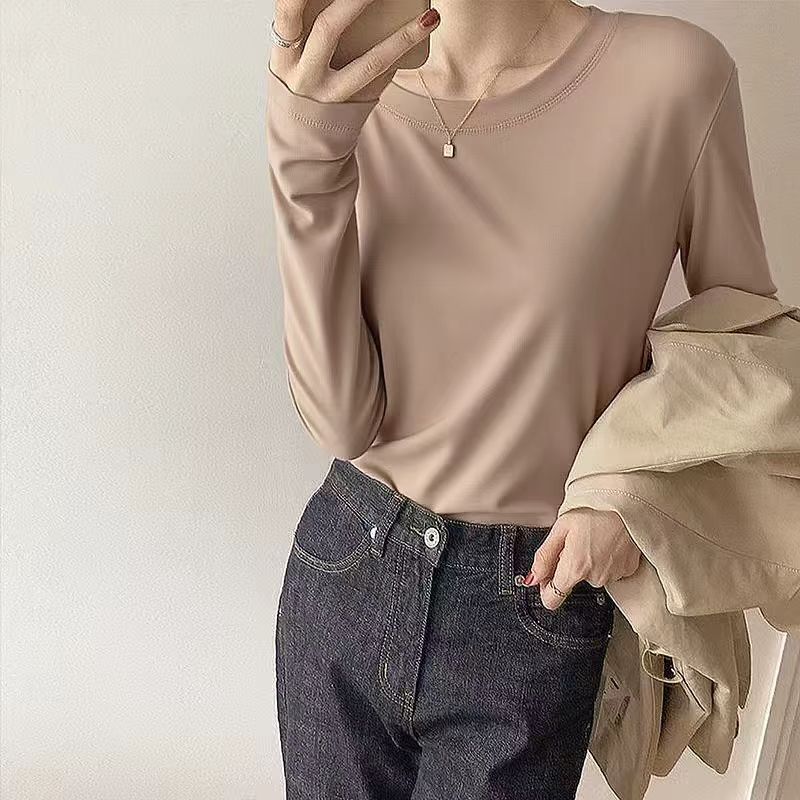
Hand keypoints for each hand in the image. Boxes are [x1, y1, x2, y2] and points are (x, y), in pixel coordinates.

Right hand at [270, 0, 440, 102]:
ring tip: (428, 17)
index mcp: (284, 55)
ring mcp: (331, 95)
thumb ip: (305, 31)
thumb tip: (340, 4)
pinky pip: (381, 79)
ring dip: (401, 37)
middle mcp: (304, 75)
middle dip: (354, 1)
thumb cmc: (302, 87)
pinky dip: (401, 56)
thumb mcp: (292, 60)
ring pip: (369, 63)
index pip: (288, 11)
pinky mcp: (354, 107)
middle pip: (327, 29)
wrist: (304, 143)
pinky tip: (421, 36)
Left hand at [523, 509, 641, 609]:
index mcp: (575, 568)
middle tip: (575, 541)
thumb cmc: (594, 510)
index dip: (545, 588)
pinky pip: (608, 571)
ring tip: (594, 539)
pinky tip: (607, 542)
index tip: (547, 575)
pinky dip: (604, 561)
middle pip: (572, 582)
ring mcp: (614, 576)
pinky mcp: (628, 571)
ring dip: (588, 562)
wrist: (628, 504)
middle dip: (569, 565)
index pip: (552, 599)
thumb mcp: (561, 528)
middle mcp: (595, 578)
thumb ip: (544, 557)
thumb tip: (532, 578)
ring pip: (591, 576)